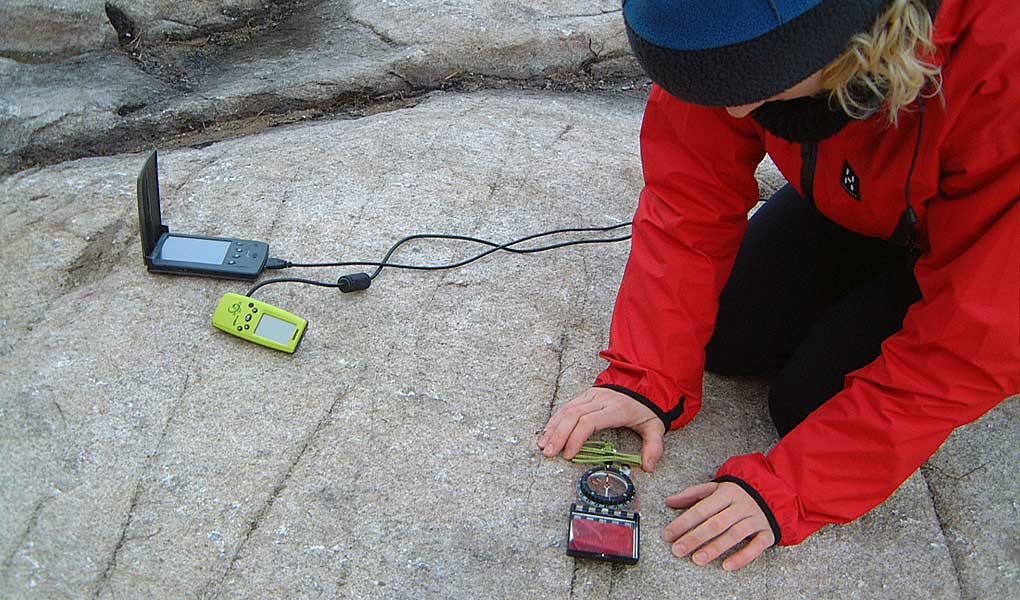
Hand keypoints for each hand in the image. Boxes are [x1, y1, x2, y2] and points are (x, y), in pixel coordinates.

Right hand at [538, 387, 664, 470]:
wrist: (645, 380)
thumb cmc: (647, 407)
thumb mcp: (655, 426)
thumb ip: (654, 447)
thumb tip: (649, 467)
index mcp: (617, 409)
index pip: (590, 422)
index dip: (576, 438)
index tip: (569, 455)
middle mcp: (601, 400)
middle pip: (573, 416)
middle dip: (558, 436)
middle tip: (549, 453)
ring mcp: (592, 395)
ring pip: (567, 409)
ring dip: (553, 428)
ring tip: (543, 445)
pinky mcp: (586, 394)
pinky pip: (567, 406)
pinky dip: (555, 419)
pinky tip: (547, 431)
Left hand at [663, 481, 774, 570]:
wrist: (774, 491)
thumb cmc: (737, 494)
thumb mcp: (716, 488)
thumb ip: (693, 494)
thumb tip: (669, 501)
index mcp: (726, 492)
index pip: (701, 509)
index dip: (683, 522)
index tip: (668, 535)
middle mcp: (741, 505)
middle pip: (716, 523)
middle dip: (695, 537)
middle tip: (678, 550)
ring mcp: (756, 518)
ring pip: (734, 534)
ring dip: (715, 548)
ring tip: (697, 559)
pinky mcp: (768, 532)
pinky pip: (756, 546)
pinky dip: (742, 557)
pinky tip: (726, 566)